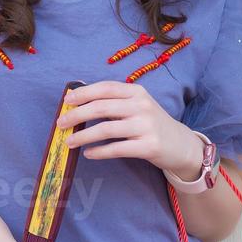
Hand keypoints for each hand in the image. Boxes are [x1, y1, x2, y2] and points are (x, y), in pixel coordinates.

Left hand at [55, 81, 203, 179]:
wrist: (181, 144)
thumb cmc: (151, 123)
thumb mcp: (137, 106)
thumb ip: (113, 102)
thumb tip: (76, 101)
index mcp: (136, 92)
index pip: (104, 88)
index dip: (83, 93)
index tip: (66, 101)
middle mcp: (142, 106)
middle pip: (101, 107)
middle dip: (76, 115)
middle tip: (61, 123)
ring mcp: (146, 126)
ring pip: (105, 129)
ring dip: (83, 136)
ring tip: (69, 142)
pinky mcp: (149, 146)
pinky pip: (116, 148)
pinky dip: (99, 151)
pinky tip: (88, 153)